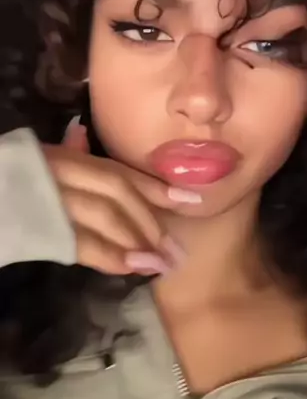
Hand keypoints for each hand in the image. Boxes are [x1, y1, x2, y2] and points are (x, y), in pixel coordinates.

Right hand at [41, 119, 199, 275]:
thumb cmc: (22, 180)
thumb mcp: (45, 161)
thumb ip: (69, 150)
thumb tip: (80, 132)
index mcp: (69, 156)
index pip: (121, 170)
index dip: (157, 186)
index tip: (193, 201)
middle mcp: (62, 170)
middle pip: (119, 190)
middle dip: (150, 221)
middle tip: (176, 250)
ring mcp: (52, 198)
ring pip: (106, 214)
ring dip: (138, 239)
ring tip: (161, 263)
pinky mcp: (42, 229)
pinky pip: (82, 242)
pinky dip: (110, 255)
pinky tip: (132, 267)